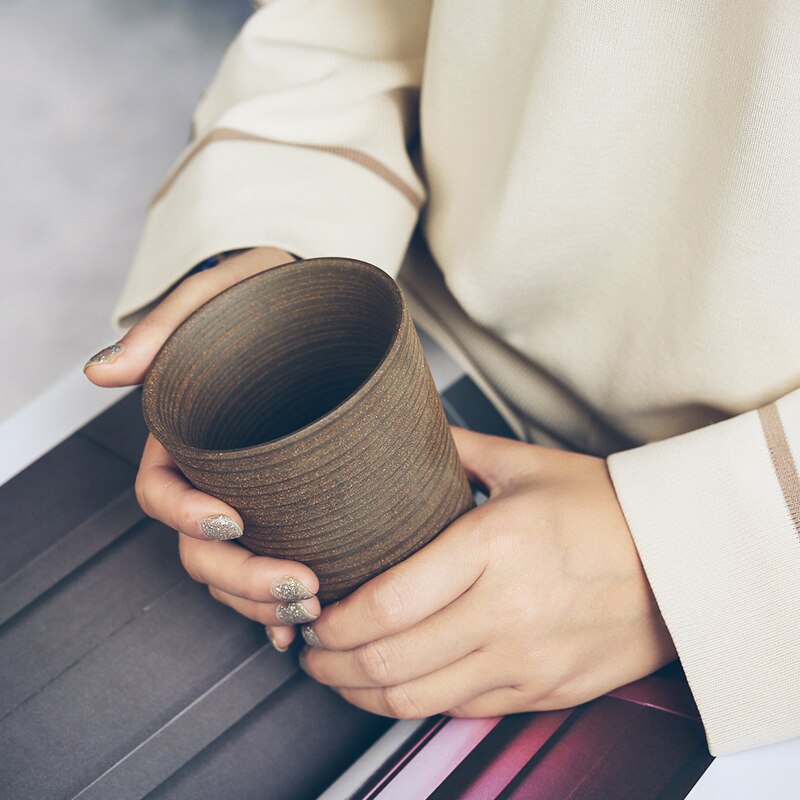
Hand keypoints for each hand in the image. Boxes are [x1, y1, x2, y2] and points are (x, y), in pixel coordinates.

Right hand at [84, 247, 319, 649]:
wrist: (327, 305)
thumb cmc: (269, 296)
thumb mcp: (220, 293)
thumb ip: (166, 326)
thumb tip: (101, 370)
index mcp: (186, 434)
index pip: (161, 491)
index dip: (186, 516)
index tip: (233, 522)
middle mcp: (213, 474)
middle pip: (202, 548)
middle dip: (242, 578)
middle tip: (301, 584)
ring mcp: (251, 495)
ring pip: (233, 569)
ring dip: (265, 601)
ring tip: (313, 608)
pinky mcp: (291, 506)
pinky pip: (273, 564)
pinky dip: (281, 604)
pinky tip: (304, 622)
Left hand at [300, 427, 676, 717]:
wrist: (684, 560)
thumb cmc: (606, 508)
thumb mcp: (528, 466)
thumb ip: (457, 449)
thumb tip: (408, 432)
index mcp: (495, 546)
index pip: (388, 602)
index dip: (335, 620)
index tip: (316, 614)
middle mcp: (508, 612)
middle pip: (390, 661)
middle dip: (333, 664)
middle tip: (311, 651)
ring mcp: (528, 661)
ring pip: (419, 700)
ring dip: (364, 693)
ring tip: (340, 675)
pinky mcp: (545, 691)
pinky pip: (463, 711)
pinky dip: (417, 704)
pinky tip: (399, 685)